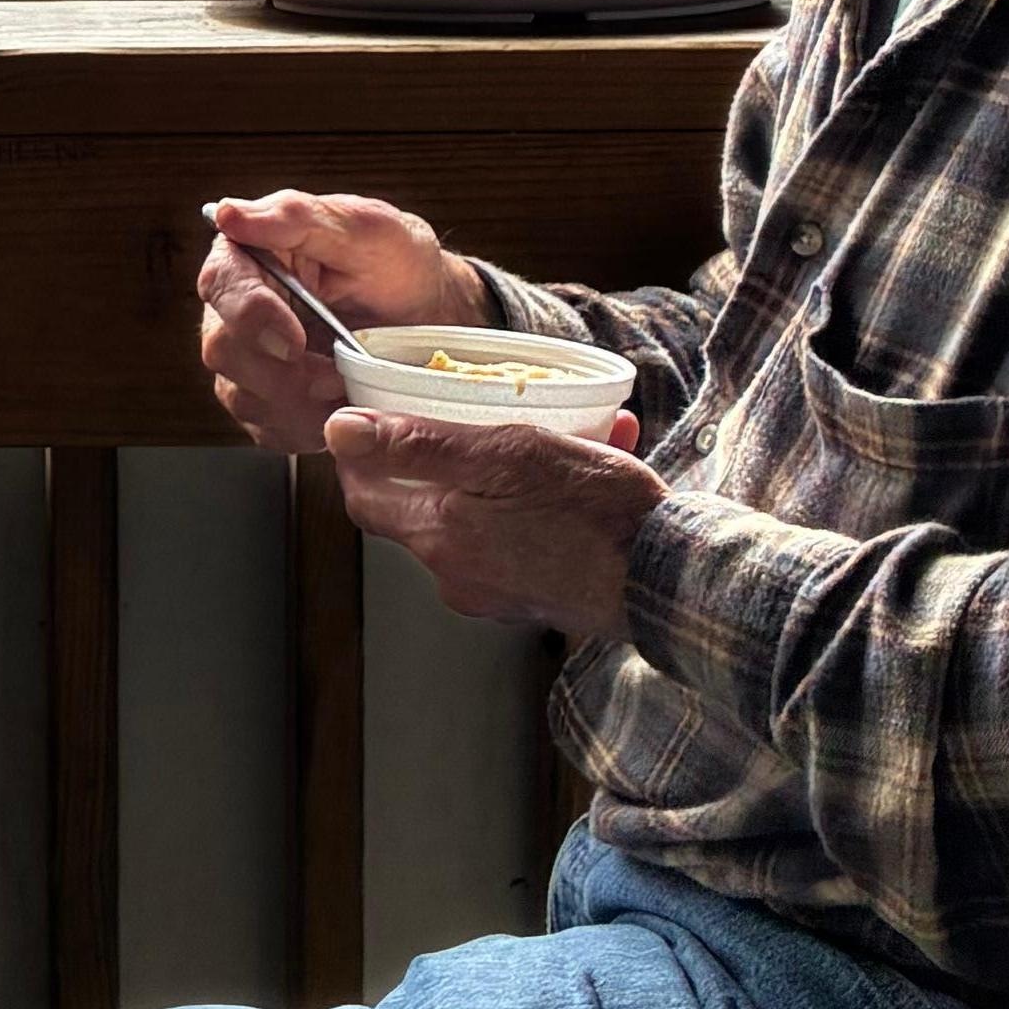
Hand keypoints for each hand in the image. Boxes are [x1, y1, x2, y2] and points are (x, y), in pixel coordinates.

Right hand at [199, 190, 482, 454]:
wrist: (431, 319)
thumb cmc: (400, 265)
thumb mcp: (367, 228)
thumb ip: (300, 217)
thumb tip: (232, 215)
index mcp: (251, 252)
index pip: (220, 282)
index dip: (249, 316)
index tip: (293, 340)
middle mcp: (238, 306)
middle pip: (222, 348)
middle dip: (282, 372)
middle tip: (335, 373)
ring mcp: (249, 358)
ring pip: (241, 395)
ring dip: (299, 402)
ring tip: (346, 385)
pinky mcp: (267, 401)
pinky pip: (268, 427)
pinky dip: (308, 426)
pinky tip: (338, 404)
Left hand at [321, 407, 658, 646]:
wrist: (668, 578)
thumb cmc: (594, 511)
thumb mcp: (506, 454)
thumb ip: (418, 445)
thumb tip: (339, 430)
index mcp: (440, 537)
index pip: (365, 496)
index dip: (364, 453)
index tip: (380, 415)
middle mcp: (457, 574)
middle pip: (418, 506)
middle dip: (439, 454)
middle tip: (471, 412)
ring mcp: (496, 591)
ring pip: (476, 516)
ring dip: (502, 470)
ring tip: (558, 430)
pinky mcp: (536, 596)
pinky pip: (519, 536)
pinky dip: (538, 499)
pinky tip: (587, 458)